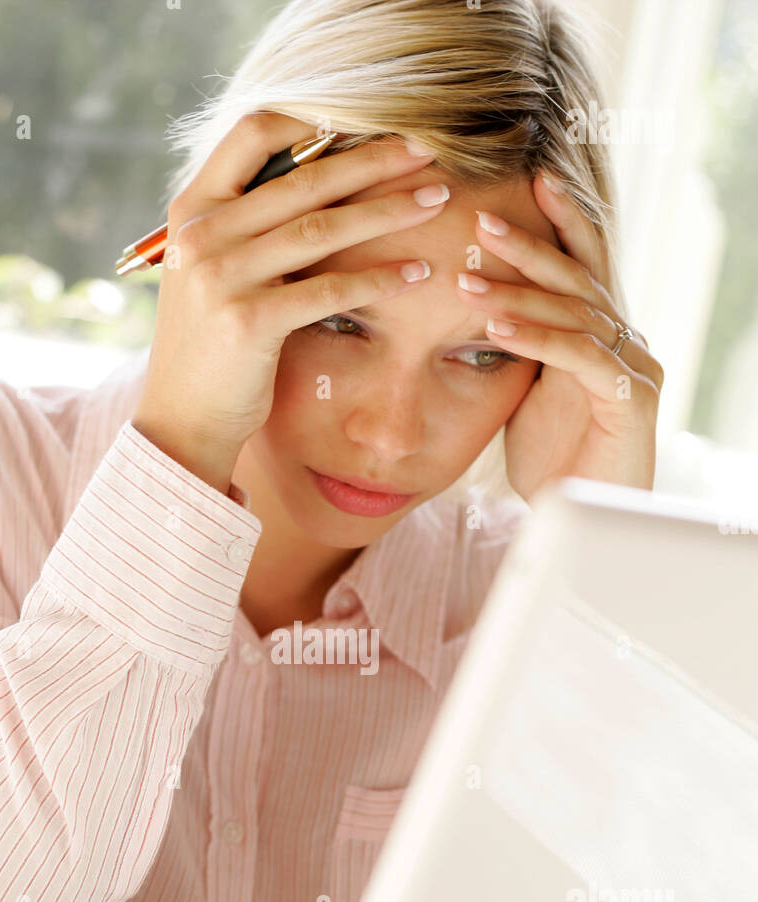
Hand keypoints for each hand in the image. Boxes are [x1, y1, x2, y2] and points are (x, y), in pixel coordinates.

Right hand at [132, 112, 448, 492]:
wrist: (182, 418)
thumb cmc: (211, 343)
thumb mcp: (213, 268)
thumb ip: (248, 222)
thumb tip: (317, 173)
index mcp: (191, 207)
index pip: (254, 132)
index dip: (315, 117)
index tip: (370, 120)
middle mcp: (201, 233)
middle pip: (303, 178)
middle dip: (373, 159)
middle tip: (427, 148)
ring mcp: (221, 276)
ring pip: (322, 229)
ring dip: (388, 211)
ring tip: (435, 200)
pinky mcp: (248, 321)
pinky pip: (329, 290)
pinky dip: (378, 279)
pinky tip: (417, 272)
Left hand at [456, 175, 663, 502]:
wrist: (583, 519)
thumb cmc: (554, 462)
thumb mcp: (527, 394)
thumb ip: (520, 348)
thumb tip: (477, 305)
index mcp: (602, 335)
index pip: (583, 266)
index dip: (561, 222)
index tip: (528, 183)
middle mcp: (625, 343)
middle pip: (578, 280)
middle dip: (530, 246)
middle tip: (482, 218)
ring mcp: (633, 369)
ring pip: (575, 314)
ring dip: (518, 294)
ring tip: (466, 278)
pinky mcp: (629, 401)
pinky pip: (579, 357)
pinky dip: (536, 338)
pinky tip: (495, 326)